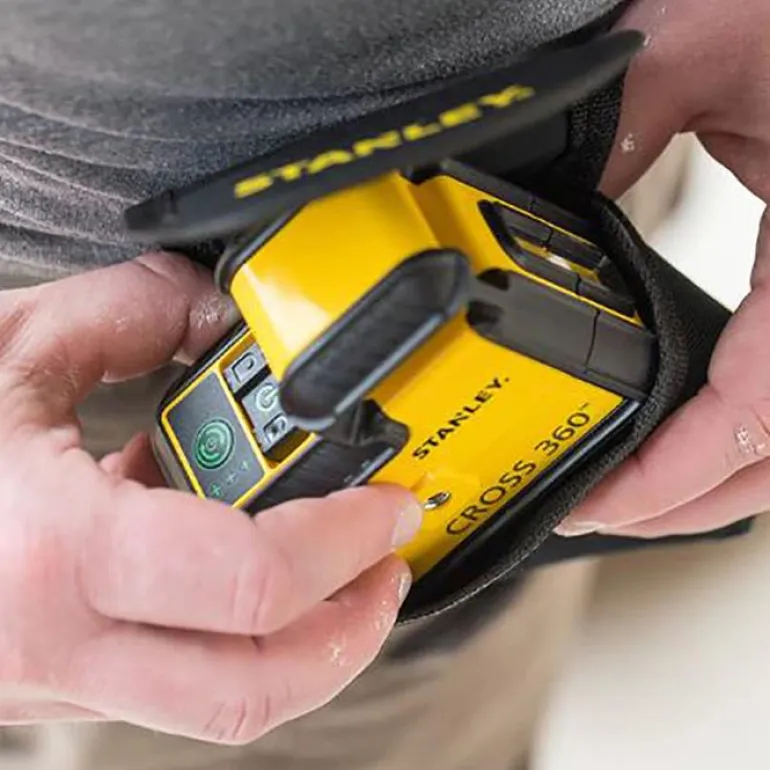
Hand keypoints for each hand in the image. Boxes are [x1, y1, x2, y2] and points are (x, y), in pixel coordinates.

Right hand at [0, 253, 419, 742]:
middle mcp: (62, 643)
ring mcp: (63, 677)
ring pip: (225, 710)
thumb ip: (124, 315)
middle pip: (255, 690)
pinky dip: (246, 637)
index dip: (346, 541)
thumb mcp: (5, 349)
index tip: (392, 504)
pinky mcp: (67, 677)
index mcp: (54, 554)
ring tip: (351, 584)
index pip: (250, 580)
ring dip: (311, 650)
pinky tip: (256, 577)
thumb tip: (211, 310)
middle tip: (390, 566)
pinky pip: (185, 680)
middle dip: (350, 632)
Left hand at [556, 0, 769, 537]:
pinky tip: (702, 425)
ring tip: (642, 488)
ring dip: (722, 477)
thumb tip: (550, 201)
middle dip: (689, 500)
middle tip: (601, 510)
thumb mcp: (705, 39)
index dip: (673, 475)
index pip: (760, 410)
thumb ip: (621, 128)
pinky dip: (748, 426)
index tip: (599, 501)